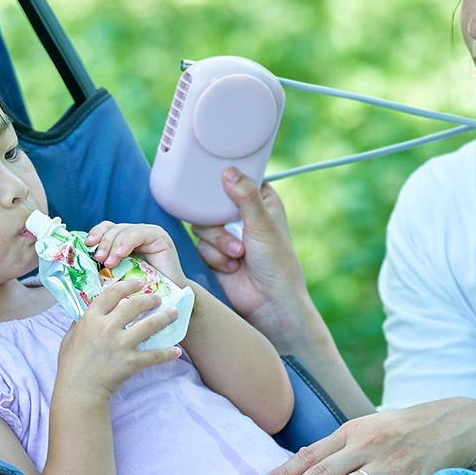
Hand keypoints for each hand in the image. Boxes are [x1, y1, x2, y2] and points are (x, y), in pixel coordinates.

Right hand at [56, 279, 181, 400]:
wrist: (78, 391)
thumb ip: (79, 323)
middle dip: (150, 299)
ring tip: (174, 313)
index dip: (128, 286)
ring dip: (165, 317)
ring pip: (149, 325)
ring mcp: (120, 344)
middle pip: (135, 305)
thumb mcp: (69, 337)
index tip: (138, 283)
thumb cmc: (71, 365)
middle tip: (158, 299)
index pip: (112, 294)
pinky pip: (155, 355)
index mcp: (91, 319)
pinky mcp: (131, 362)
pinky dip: (168, 353)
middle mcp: (107, 328)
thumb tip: (85, 313)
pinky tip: (176, 351)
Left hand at [85, 221, 185, 286]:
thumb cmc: (141, 290)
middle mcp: (136, 232)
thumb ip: (106, 264)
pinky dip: (128, 242)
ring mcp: (148, 232)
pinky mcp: (159, 236)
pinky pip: (139, 234)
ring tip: (109, 262)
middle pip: (114, 229)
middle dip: (103, 243)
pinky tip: (122, 254)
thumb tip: (82, 262)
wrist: (167, 299)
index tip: (87, 245)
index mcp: (124, 239)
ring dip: (113, 246)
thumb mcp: (118, 274)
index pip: (107, 228)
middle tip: (98, 258)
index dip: (96, 233)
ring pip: (124, 231)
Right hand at [192, 167, 311, 344]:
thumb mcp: (262, 224)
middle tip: (233, 230)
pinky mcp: (213, 253)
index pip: (237, 179)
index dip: (226, 182)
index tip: (219, 186)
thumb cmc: (275, 263)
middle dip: (220, 221)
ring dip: (219, 241)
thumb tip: (228, 171)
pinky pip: (200, 244)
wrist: (267, 303)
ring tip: (238, 255)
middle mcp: (241, 215)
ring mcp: (226, 234)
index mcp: (260, 200)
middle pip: (212, 201)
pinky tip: (232, 267)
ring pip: (202, 224)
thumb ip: (245, 197)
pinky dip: (214, 256)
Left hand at [261, 397, 475, 474]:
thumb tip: (299, 460)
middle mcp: (367, 446)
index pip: (313, 453)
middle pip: (324, 471)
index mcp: (353, 431)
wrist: (451, 425)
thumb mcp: (367, 427)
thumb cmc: (400, 430)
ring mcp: (389, 464)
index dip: (288, 469)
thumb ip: (336, 445)